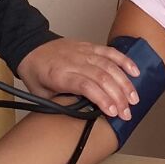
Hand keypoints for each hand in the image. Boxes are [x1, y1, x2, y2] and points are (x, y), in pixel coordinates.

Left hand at [16, 38, 139, 120]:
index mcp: (59, 75)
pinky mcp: (89, 46)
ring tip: (133, 99)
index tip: (113, 112)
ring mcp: (83, 53)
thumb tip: (79, 117)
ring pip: (109, 66)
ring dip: (124, 83)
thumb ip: (61, 104)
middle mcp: (74, 62)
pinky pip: (110, 52)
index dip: (102, 99)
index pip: (86, 86)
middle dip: (118, 97)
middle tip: (126, 113)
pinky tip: (134, 72)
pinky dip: (124, 61)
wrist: (30, 47)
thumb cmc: (36, 73)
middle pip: (102, 78)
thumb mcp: (41, 95)